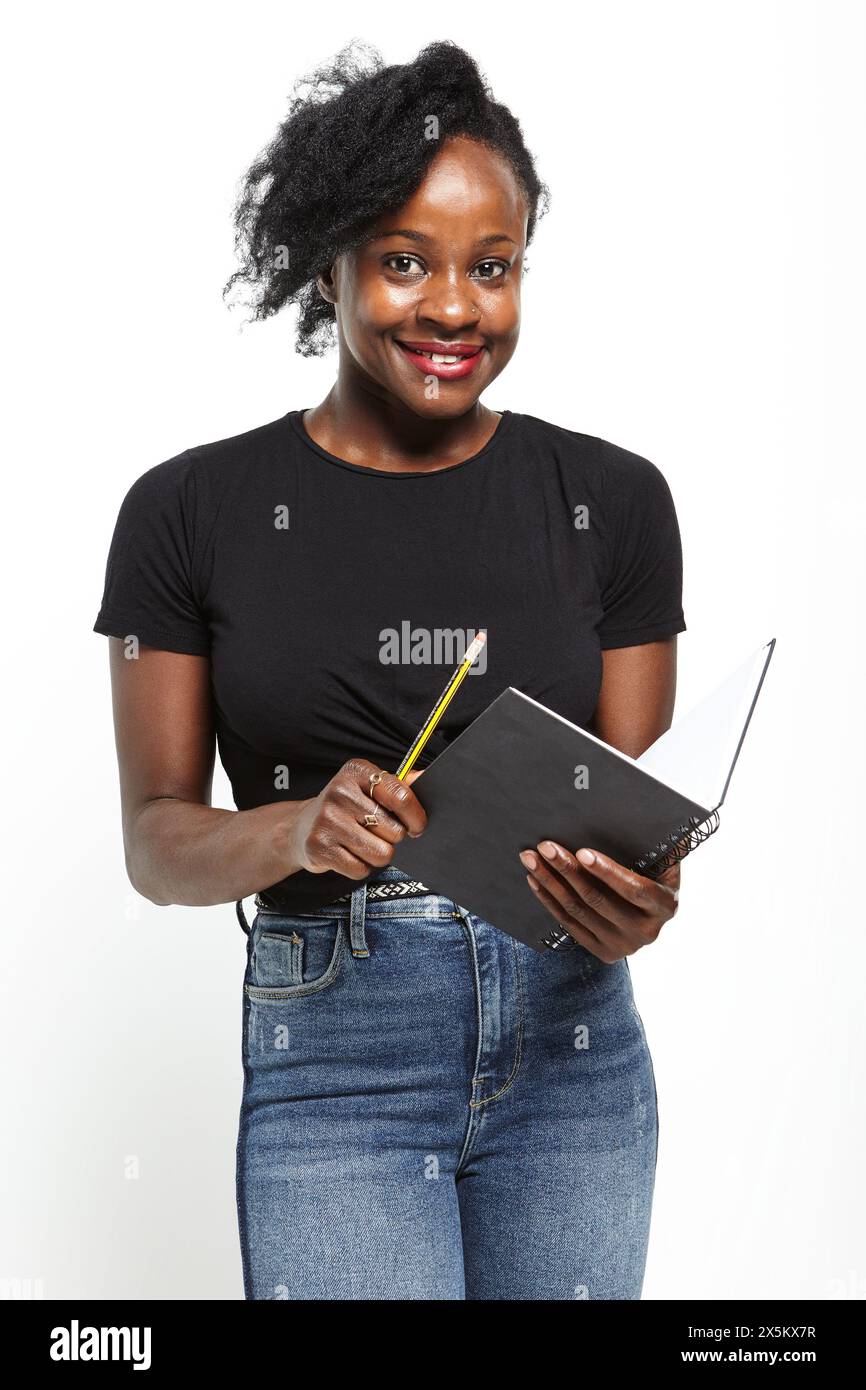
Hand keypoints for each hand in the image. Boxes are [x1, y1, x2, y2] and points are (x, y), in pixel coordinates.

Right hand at [290, 758, 426, 877]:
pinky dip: (359, 867)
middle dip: (392, 838)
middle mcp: (340, 792)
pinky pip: (360, 869)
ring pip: (381, 853)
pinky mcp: (319, 846)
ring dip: (377, 855)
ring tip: (362, 843)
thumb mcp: (369, 789)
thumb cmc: (345, 808)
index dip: (416, 817)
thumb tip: (424, 777)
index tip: (417, 826)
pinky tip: (347, 853)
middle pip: (395, 831)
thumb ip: (398, 785)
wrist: (301, 827)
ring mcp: (327, 819)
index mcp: (357, 771)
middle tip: (375, 832)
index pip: (400, 796)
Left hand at [518, 841, 679, 961]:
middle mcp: (647, 931)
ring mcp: (623, 945)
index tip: (582, 852)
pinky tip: (536, 880)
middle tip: (545, 847)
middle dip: (567, 870)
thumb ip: (654, 846)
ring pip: (578, 911)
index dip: (607, 872)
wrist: (650, 913)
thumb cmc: (654, 876)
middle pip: (597, 899)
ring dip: (550, 882)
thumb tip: (642, 816)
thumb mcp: (662, 862)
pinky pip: (569, 924)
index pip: (634, 889)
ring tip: (532, 859)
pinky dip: (549, 900)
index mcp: (665, 905)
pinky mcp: (603, 952)